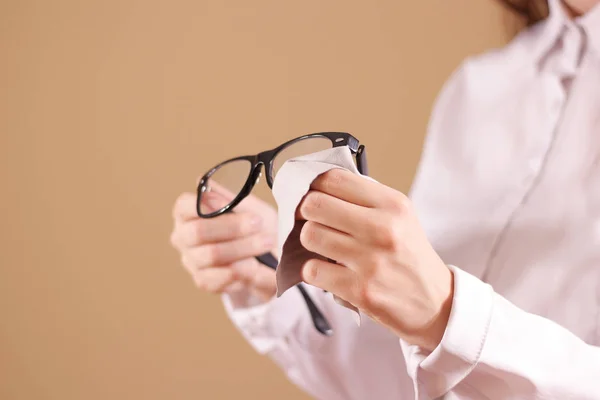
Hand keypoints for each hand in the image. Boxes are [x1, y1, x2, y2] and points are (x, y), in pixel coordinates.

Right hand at [170, 181, 277, 302]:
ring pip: (211, 255)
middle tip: (258, 223)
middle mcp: (183, 236)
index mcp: (189, 212)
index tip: (229, 203)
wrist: (270, 259)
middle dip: (232, 227)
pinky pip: (217, 278)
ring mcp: (191, 260)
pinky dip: (239, 270)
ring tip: (265, 243)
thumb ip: (230, 196)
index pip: (184, 205)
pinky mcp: (203, 281)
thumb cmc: (256, 227)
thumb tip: (206, 184)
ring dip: (243, 248)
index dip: (205, 204)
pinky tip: (254, 265)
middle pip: (198, 231)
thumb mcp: (250, 207)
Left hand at [296, 169, 453, 350]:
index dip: (313, 185)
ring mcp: (370, 261)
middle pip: (314, 205)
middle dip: (305, 212)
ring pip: (309, 236)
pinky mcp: (359, 290)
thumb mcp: (400, 217)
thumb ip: (364, 199)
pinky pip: (312, 270)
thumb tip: (318, 186)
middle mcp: (382, 229)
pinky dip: (314, 271)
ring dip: (309, 242)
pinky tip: (327, 271)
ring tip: (322, 247)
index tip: (311, 194)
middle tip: (311, 220)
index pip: (334, 179)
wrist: (436, 304)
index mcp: (392, 204)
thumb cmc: (409, 256)